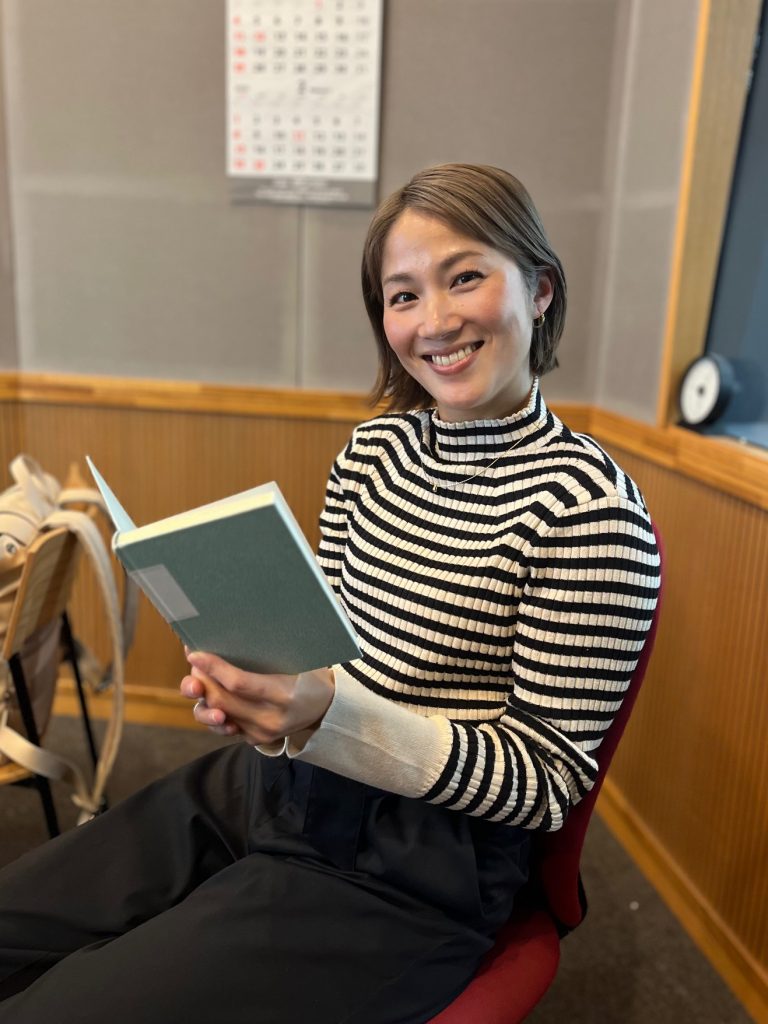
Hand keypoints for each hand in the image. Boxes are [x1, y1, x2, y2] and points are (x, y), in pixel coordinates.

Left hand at [180, 650, 334, 745]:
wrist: (326, 709)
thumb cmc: (310, 676)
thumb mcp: (299, 660)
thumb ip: (268, 652)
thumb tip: (231, 632)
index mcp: (284, 694)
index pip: (238, 683)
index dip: (213, 668)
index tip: (195, 654)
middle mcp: (271, 718)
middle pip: (222, 701)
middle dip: (202, 681)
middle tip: (194, 663)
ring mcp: (262, 733)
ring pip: (217, 718)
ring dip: (202, 699)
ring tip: (198, 683)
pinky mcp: (255, 740)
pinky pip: (225, 726)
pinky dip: (214, 710)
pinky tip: (210, 695)